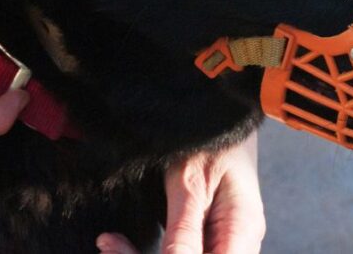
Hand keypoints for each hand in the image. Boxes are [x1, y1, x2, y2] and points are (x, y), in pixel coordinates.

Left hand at [96, 131, 264, 253]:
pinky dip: (148, 252)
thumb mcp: (191, 180)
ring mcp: (223, 241)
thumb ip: (183, 230)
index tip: (125, 251)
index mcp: (242, 231)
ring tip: (110, 243)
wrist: (218, 112)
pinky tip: (120, 242)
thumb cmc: (210, 136)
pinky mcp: (206, 236)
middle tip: (110, 245)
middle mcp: (238, 243)